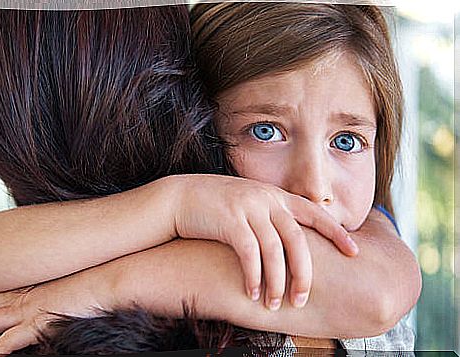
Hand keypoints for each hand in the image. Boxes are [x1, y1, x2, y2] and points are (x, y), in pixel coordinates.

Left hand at [0, 268, 114, 353]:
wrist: (108, 281)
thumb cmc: (97, 282)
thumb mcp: (73, 285)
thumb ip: (60, 294)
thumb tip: (58, 301)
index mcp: (37, 286)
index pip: (3, 292)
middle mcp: (30, 295)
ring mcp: (33, 308)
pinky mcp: (39, 322)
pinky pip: (9, 340)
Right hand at [169, 174, 356, 309]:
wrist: (180, 197)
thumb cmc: (217, 207)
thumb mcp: (250, 204)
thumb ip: (272, 216)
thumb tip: (293, 242)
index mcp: (275, 196)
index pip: (314, 213)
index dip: (336, 233)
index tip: (354, 252)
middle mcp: (266, 199)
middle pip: (297, 239)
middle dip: (303, 273)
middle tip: (302, 298)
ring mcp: (248, 208)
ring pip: (274, 250)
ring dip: (277, 282)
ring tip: (275, 304)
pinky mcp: (229, 220)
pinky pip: (249, 253)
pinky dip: (254, 276)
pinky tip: (252, 293)